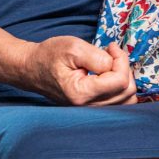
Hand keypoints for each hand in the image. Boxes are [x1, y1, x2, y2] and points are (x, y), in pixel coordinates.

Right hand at [20, 37, 137, 105]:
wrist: (32, 68)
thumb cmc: (50, 56)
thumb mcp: (74, 48)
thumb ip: (98, 57)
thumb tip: (115, 65)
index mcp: (81, 93)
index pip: (120, 81)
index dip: (121, 60)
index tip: (111, 47)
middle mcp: (86, 107)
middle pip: (126, 92)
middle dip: (124, 68)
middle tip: (110, 54)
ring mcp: (89, 111)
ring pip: (126, 99)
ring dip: (124, 78)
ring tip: (111, 64)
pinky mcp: (91, 109)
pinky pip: (119, 102)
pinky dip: (121, 87)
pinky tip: (111, 74)